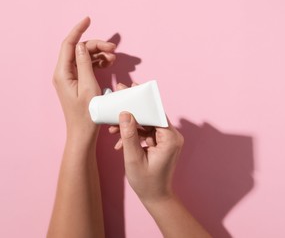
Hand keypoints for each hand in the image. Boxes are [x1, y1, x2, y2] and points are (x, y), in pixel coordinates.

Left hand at [52, 17, 115, 136]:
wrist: (83, 134)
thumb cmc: (87, 114)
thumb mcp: (89, 87)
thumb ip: (85, 64)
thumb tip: (83, 45)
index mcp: (62, 73)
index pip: (69, 44)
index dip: (78, 30)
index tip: (88, 19)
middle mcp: (63, 73)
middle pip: (79, 50)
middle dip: (96, 46)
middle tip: (114, 50)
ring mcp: (70, 78)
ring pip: (84, 57)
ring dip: (99, 55)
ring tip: (114, 59)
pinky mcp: (77, 82)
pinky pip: (87, 66)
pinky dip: (98, 63)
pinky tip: (109, 65)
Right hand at [109, 83, 183, 203]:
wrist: (156, 197)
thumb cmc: (147, 182)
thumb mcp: (133, 159)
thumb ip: (129, 136)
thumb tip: (125, 114)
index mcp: (170, 138)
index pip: (155, 111)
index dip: (140, 100)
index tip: (127, 88)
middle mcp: (172, 136)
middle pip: (150, 115)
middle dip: (132, 111)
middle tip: (116, 100)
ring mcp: (167, 139)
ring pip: (146, 123)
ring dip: (130, 125)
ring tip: (112, 128)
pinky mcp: (162, 143)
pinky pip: (146, 132)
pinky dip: (134, 134)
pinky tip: (119, 142)